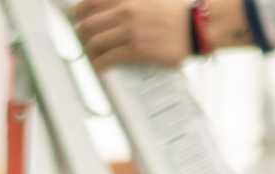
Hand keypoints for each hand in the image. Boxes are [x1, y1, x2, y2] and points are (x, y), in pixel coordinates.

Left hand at [72, 0, 191, 68]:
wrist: (198, 25)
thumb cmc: (179, 11)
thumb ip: (130, 1)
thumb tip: (114, 9)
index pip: (90, 2)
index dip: (78, 12)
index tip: (76, 18)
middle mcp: (125, 11)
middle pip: (88, 23)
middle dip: (81, 34)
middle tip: (82, 40)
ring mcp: (130, 31)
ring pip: (95, 42)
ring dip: (89, 51)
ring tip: (91, 55)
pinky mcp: (137, 50)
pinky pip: (108, 59)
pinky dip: (99, 64)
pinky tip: (99, 67)